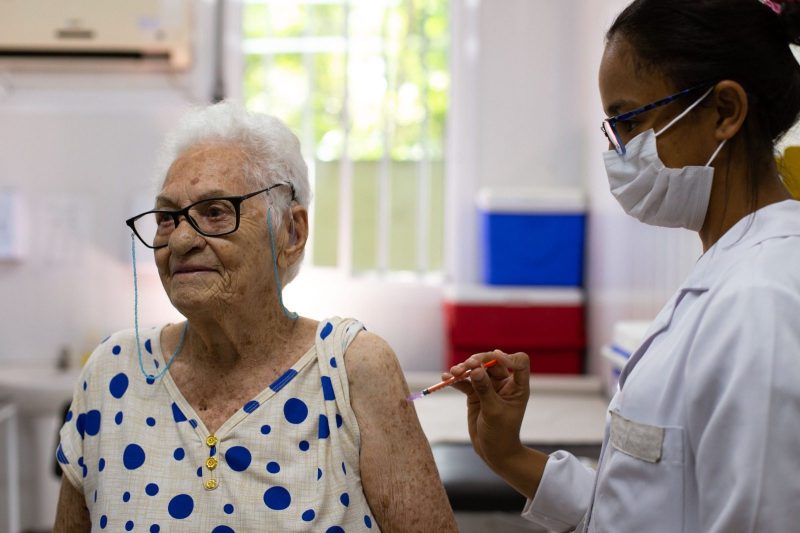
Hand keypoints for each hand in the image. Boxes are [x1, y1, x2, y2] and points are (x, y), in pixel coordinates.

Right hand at [448, 350, 530, 470]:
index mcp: (517, 387)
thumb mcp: (493, 411)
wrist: (493, 452)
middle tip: (467, 365)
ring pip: (477, 370)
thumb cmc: (500, 433)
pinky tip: (446, 378)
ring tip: (453, 372)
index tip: (496, 358)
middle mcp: (504, 384)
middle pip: (492, 363)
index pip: (519, 363)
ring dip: (465, 369)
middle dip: (478, 361)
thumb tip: (477, 369)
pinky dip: (456, 380)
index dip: (509, 357)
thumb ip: (485, 390)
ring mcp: (488, 388)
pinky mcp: (475, 394)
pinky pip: (465, 382)